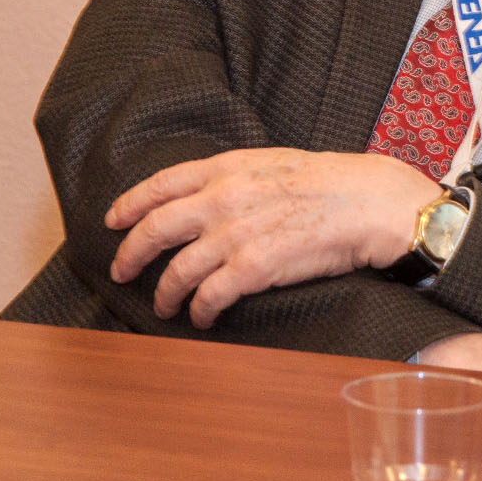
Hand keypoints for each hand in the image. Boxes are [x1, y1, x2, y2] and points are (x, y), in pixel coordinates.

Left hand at [105, 148, 440, 327]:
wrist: (368, 202)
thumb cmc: (332, 182)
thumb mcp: (274, 162)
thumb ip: (237, 176)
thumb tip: (212, 193)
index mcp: (227, 167)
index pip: (161, 184)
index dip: (130, 204)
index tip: (113, 220)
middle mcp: (222, 198)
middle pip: (155, 228)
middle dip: (130, 254)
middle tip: (122, 271)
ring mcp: (235, 234)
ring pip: (176, 270)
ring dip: (164, 293)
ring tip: (163, 306)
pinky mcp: (253, 268)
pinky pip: (209, 296)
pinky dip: (199, 312)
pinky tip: (201, 319)